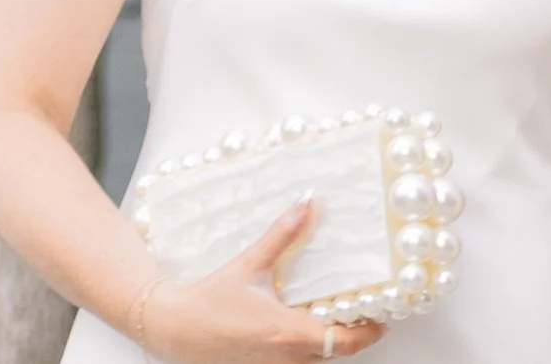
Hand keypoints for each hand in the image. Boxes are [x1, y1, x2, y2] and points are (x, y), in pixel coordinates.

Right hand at [134, 200, 387, 362]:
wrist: (170, 327)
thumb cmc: (208, 300)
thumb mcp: (251, 264)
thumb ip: (283, 234)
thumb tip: (306, 203)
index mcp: (287, 332)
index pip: (345, 342)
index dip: (368, 331)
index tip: (380, 317)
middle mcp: (283, 358)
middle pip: (334, 353)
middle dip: (349, 334)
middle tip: (358, 310)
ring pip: (313, 362)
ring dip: (324, 343)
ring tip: (330, 316)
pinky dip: (302, 351)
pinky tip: (297, 329)